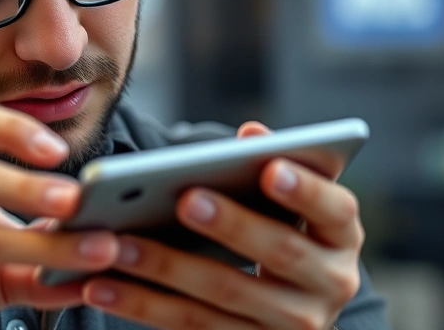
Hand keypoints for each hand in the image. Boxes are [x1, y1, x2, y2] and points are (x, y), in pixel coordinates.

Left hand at [81, 122, 363, 329]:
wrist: (293, 305)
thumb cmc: (283, 230)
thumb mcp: (292, 203)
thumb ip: (273, 163)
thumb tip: (252, 133)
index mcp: (341, 236)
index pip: (334, 209)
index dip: (305, 190)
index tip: (270, 168)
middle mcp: (329, 284)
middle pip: (279, 253)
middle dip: (231, 225)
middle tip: (185, 199)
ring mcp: (291, 325)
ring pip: (225, 295)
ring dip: (166, 269)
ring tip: (118, 244)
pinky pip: (190, 326)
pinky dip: (142, 306)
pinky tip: (101, 286)